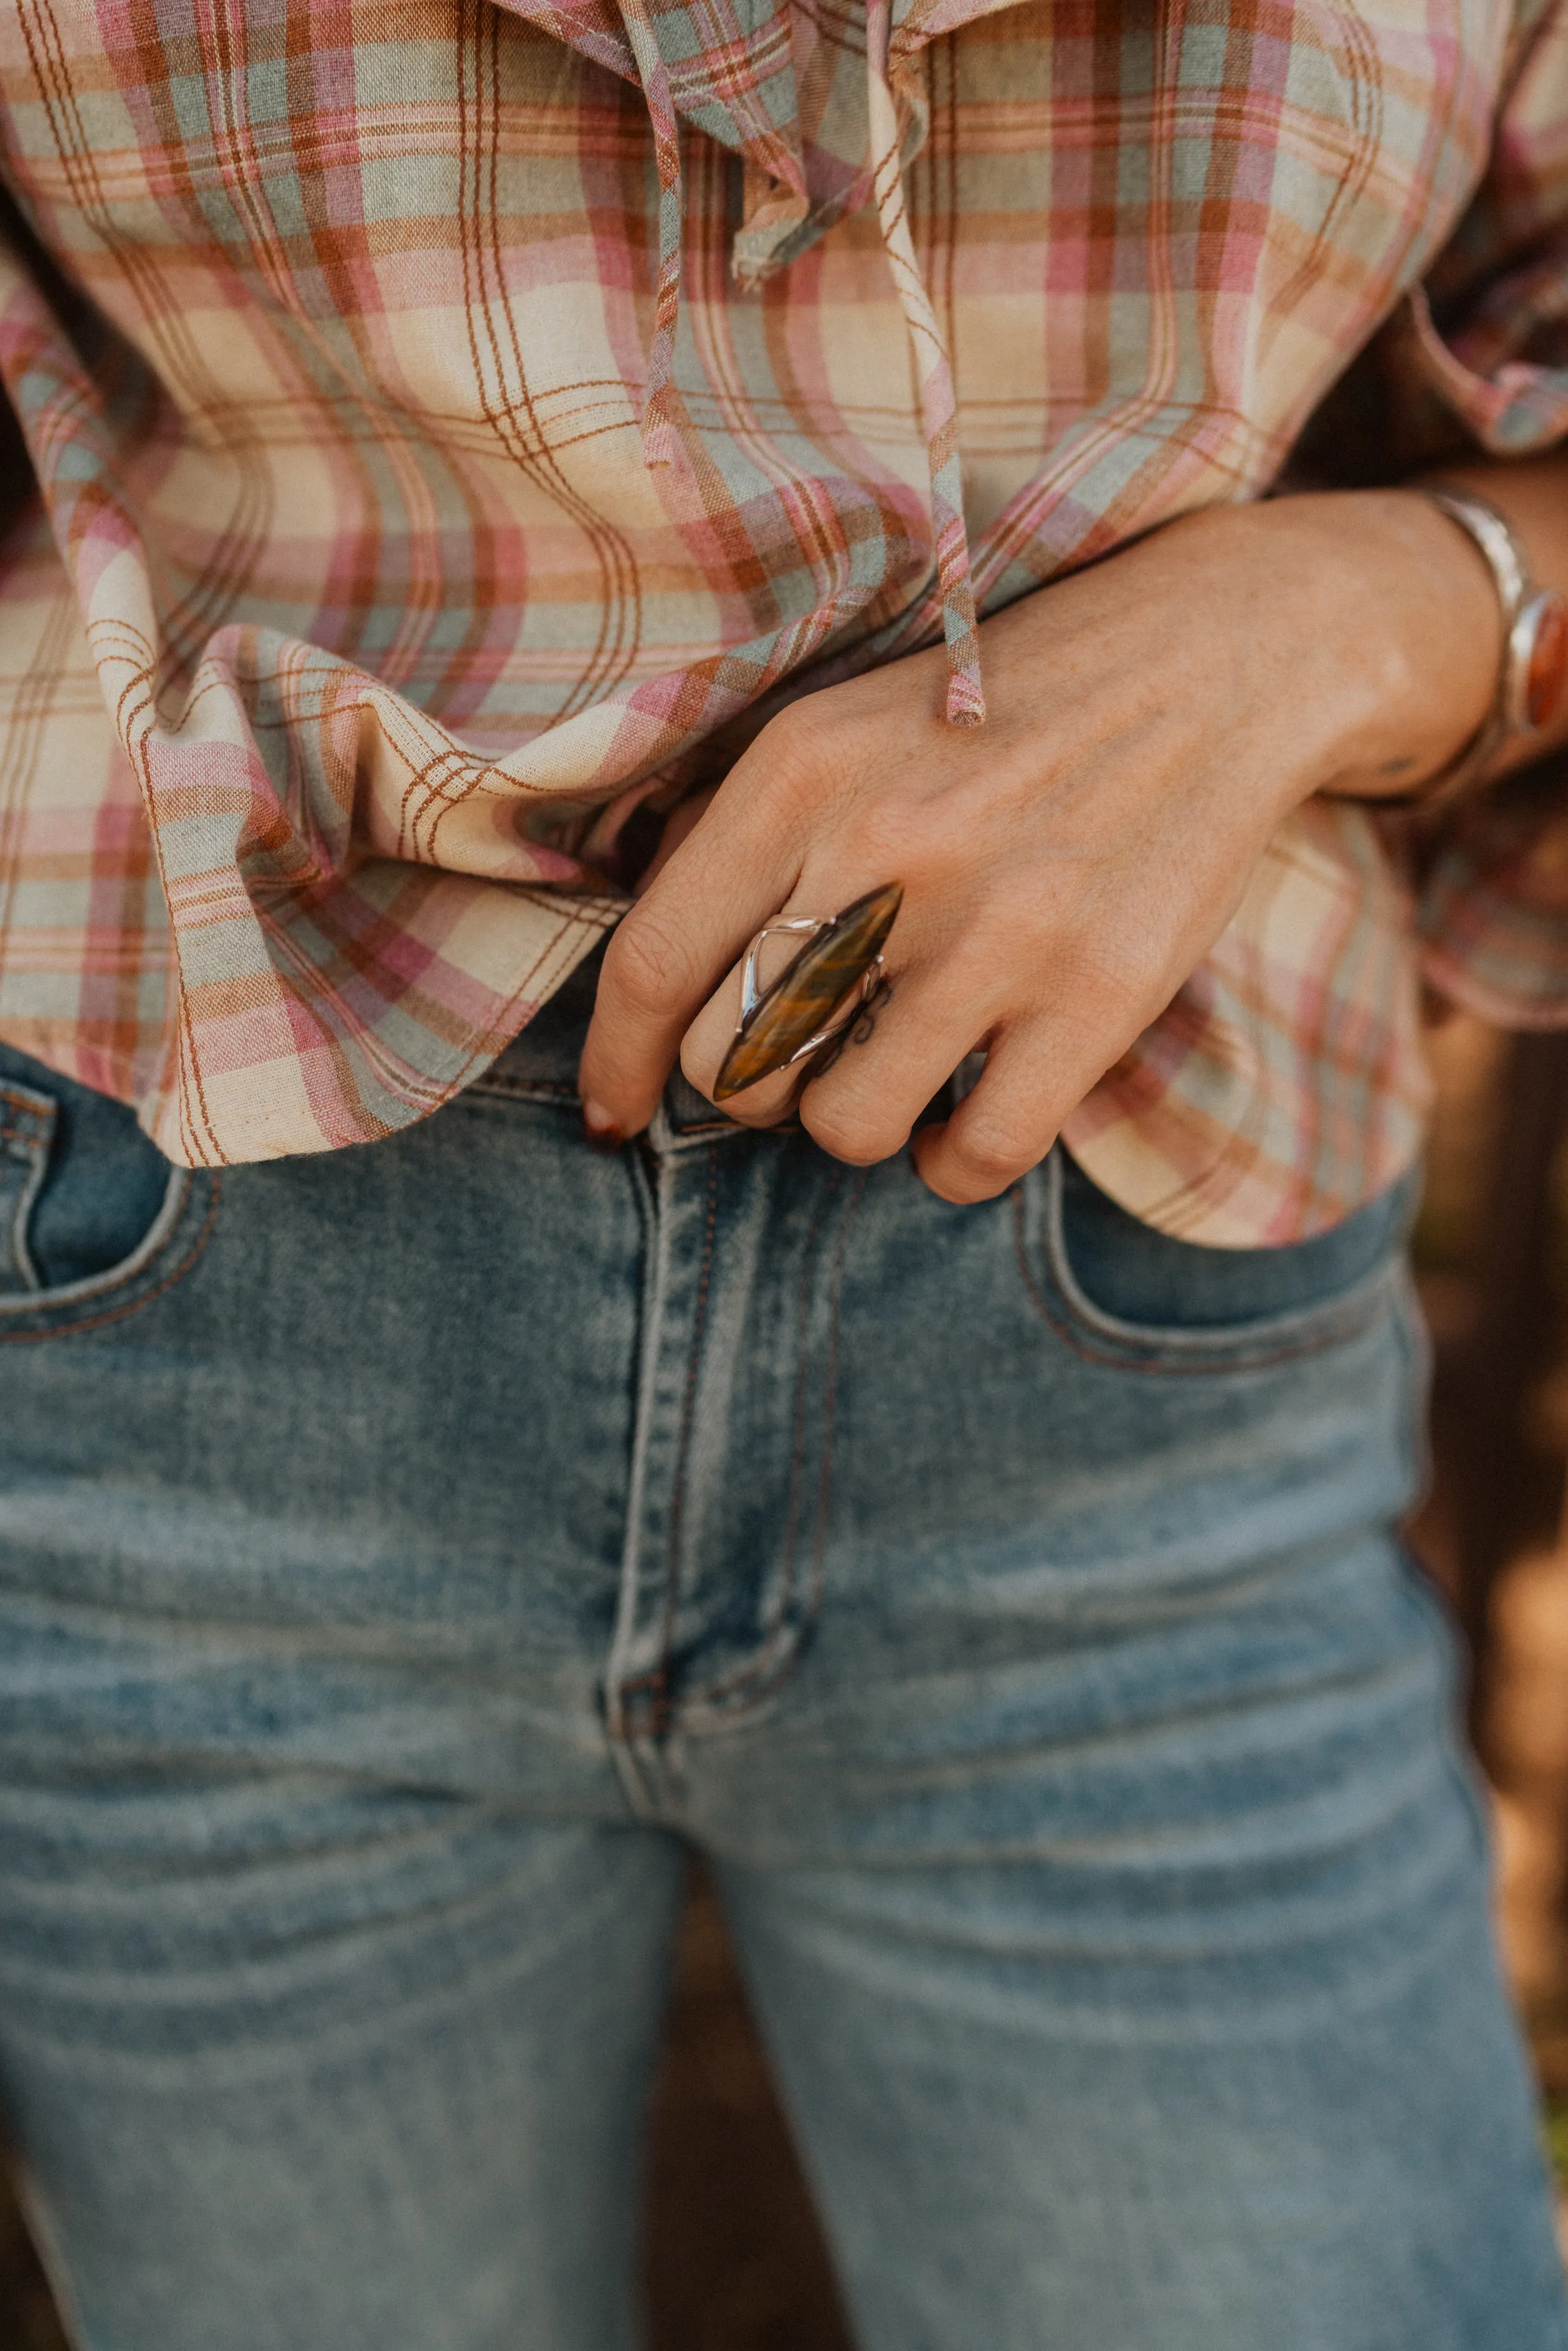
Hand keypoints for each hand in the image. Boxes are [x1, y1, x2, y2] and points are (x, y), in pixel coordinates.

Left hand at [578, 490, 1498, 1202]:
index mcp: (801, 774)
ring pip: (841, 1125)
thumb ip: (741, 841)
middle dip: (745, 1083)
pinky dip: (950, 1163)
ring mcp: (999, 933)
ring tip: (889, 1062)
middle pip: (732, 1065)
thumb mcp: (844, 726)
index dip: (615, 1064)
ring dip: (848, 1118)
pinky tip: (964, 1110)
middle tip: (798, 1050)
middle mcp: (887, 853)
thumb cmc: (1000, 708)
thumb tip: (652, 992)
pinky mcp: (1098, 1000)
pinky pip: (971, 1159)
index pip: (651, 965)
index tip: (613, 1113)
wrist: (1216, 660)